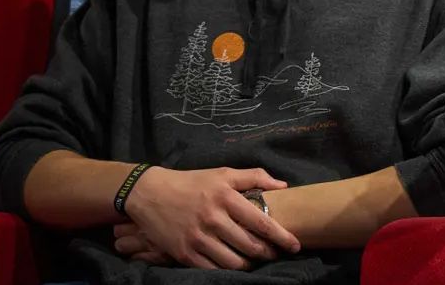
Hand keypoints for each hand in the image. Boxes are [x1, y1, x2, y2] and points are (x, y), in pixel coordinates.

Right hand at [124, 167, 299, 270]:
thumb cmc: (192, 182)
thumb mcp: (223, 173)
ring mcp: (198, 238)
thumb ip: (254, 177)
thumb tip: (282, 186)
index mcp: (226, 198)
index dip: (282, 237)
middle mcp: (213, 219)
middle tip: (274, 254)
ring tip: (255, 260)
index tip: (295, 245)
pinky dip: (227, 270)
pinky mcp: (184, 253)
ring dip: (250, 265)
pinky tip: (234, 265)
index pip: (262, 223)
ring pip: (234, 262)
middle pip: (251, 246)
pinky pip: (213, 269)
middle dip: (268, 253)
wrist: (149, 193)